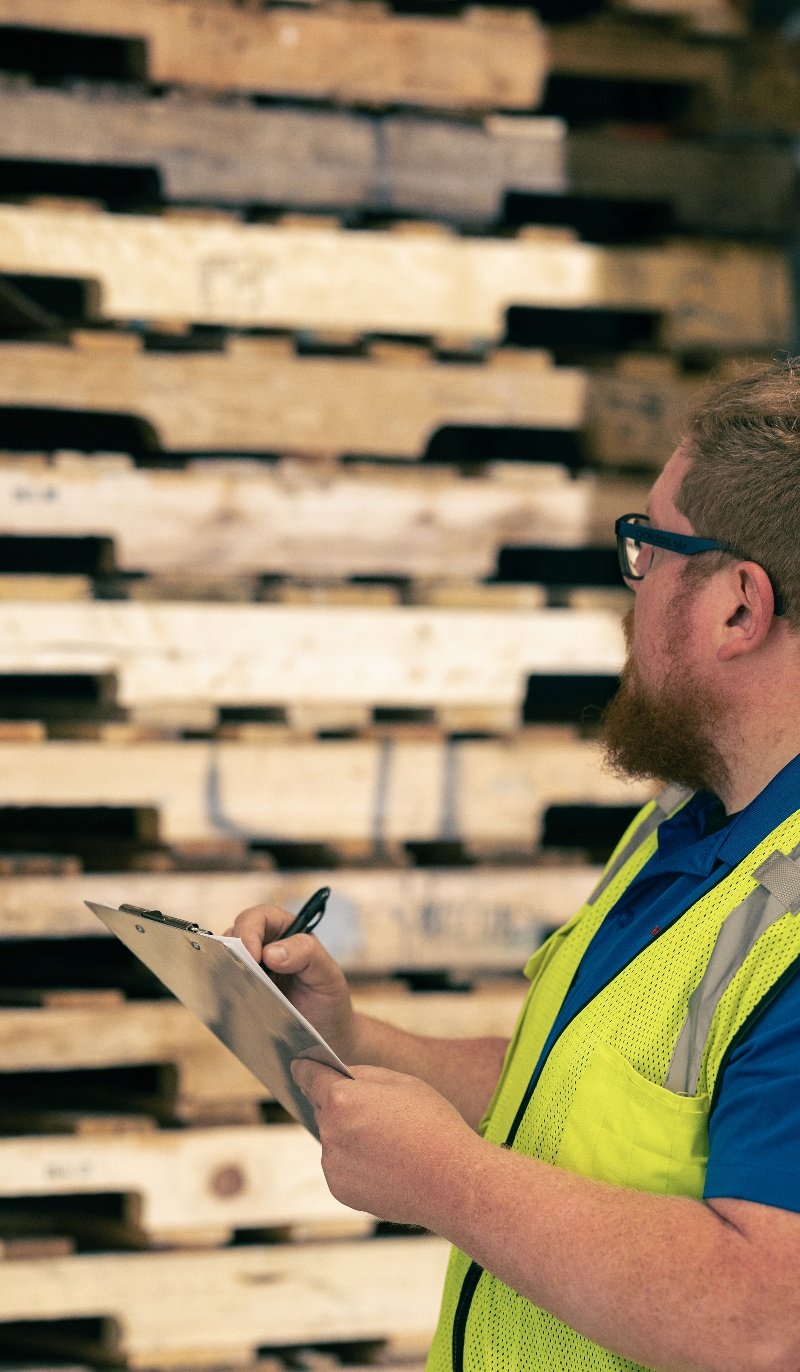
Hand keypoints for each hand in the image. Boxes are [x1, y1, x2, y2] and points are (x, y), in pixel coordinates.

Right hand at [227, 903, 354, 1058]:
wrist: (325, 1037)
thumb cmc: (328, 1001)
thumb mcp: (327, 975)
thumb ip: (307, 955)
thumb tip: (270, 952)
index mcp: (287, 932)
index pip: (260, 917)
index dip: (250, 931)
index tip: (252, 956)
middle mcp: (264, 945)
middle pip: (235, 934)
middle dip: (232, 951)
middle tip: (238, 975)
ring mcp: (249, 970)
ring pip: (224, 959)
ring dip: (225, 972)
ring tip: (235, 990)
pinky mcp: (239, 992)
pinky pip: (222, 985)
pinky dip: (222, 991)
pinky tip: (231, 1003)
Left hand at [291, 1059, 479, 1228]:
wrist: (453, 1181)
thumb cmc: (432, 1124)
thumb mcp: (402, 1082)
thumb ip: (362, 1075)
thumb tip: (339, 1078)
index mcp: (342, 1099)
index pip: (310, 1076)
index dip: (306, 1068)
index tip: (300, 1065)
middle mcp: (329, 1132)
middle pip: (324, 1108)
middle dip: (341, 1105)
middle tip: (375, 1110)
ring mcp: (333, 1164)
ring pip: (333, 1138)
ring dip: (348, 1135)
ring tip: (388, 1142)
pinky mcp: (340, 1190)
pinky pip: (341, 1166)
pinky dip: (355, 1163)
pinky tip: (386, 1164)